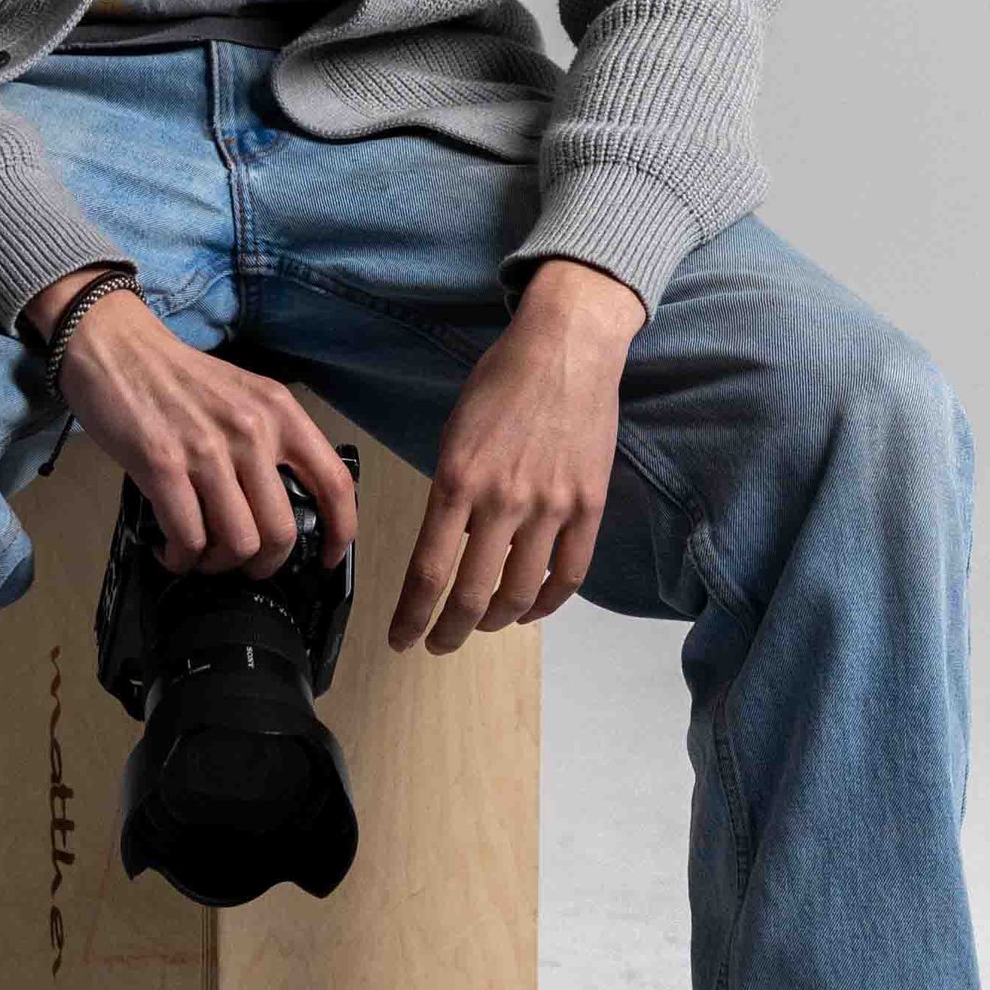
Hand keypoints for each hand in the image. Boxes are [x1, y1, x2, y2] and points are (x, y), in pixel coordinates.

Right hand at [48, 287, 358, 579]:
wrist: (115, 347)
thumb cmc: (177, 378)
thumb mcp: (243, 396)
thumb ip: (269, 442)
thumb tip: (279, 509)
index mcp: (280, 412)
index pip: (333, 481)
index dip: (340, 531)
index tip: (326, 559)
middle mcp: (252, 430)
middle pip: (281, 531)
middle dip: (261, 563)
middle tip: (239, 563)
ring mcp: (208, 449)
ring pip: (238, 543)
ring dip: (218, 564)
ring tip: (199, 555)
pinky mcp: (163, 465)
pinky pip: (188, 538)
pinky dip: (180, 558)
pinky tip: (169, 549)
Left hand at [387, 259, 643, 654]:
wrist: (566, 347)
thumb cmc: (503, 381)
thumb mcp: (455, 432)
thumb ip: (450, 491)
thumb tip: (451, 543)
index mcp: (457, 480)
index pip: (427, 572)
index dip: (411, 617)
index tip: (401, 638)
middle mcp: (502, 500)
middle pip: (472, 596)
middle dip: (449, 631)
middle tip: (438, 643)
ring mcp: (551, 506)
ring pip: (520, 593)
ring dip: (496, 621)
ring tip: (484, 625)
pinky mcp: (588, 504)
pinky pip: (569, 574)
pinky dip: (547, 603)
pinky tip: (531, 608)